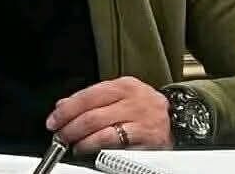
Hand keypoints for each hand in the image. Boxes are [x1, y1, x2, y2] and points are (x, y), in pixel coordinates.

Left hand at [46, 77, 172, 152]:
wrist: (180, 121)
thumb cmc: (145, 110)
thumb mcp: (120, 96)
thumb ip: (93, 99)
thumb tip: (63, 106)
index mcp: (123, 85)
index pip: (89, 94)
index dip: (68, 108)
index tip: (54, 119)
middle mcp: (132, 99)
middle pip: (92, 113)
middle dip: (70, 126)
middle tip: (59, 136)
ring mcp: (141, 118)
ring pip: (102, 128)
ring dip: (81, 139)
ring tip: (72, 144)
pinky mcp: (147, 137)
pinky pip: (116, 142)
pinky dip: (97, 146)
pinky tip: (89, 149)